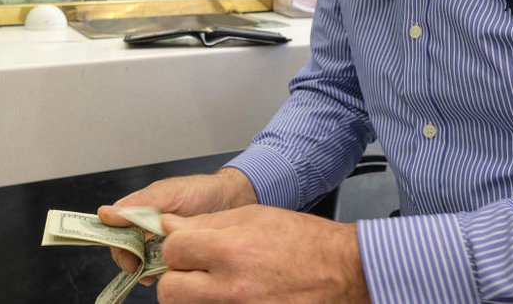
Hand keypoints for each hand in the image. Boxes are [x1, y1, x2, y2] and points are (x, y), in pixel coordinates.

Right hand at [98, 168, 256, 281]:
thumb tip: (105, 213)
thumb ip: (138, 204)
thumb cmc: (200, 191)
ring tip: (169, 269)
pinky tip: (179, 272)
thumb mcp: (167, 193)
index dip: (119, 248)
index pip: (117, 236)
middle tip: (149, 268)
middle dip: (136, 263)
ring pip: (146, 266)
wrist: (231, 200)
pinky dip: (169, 274)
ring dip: (152, 271)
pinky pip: (166, 271)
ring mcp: (162, 246)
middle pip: (128, 255)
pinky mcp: (179, 257)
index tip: (129, 257)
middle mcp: (147, 232)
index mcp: (139, 214)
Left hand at [156, 205, 369, 303]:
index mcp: (230, 250)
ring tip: (215, 283)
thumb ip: (207, 223)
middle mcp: (231, 288)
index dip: (177, 245)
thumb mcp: (254, 216)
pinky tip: (233, 296)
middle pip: (170, 290)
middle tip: (194, 270)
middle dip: (177, 277)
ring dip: (193, 296)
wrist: (343, 271)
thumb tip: (169, 226)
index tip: (187, 246)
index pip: (172, 250)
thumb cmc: (303, 242)